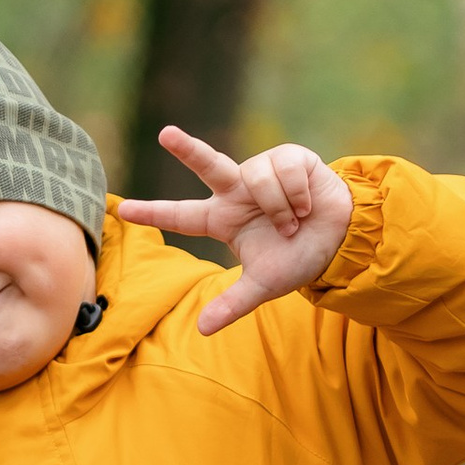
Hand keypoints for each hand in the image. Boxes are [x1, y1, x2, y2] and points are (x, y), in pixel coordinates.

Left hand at [114, 125, 353, 333]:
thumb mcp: (263, 285)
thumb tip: (202, 330)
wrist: (342, 241)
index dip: (154, 213)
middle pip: (208, 165)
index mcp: (223, 219)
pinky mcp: (289, 157)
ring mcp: (261, 171)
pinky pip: (283, 169)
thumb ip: (232, 304)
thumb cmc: (298, 257)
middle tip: (165, 134)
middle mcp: (236, 191)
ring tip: (294, 220)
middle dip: (188, 148)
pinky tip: (307, 204)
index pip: (181, 216)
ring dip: (279, 206)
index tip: (122, 210)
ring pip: (256, 177)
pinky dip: (297, 193)